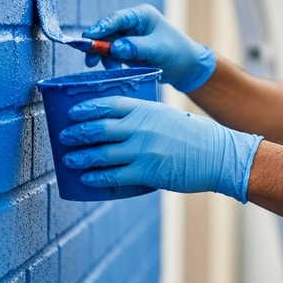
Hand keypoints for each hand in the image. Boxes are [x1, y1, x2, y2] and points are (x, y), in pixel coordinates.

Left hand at [58, 97, 262, 202]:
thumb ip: (144, 117)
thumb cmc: (194, 135)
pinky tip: (86, 179)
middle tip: (64, 137)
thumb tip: (120, 124)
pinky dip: (96, 178)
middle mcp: (141, 127)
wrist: (218, 155)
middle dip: (76, 133)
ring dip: (80, 157)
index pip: (108, 103)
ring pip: (100, 154)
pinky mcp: (147, 173)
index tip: (72, 112)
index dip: (86, 107)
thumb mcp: (168, 115)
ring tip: (68, 160)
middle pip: (98, 128)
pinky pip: (113, 176)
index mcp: (146, 109)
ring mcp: (142, 150)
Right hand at [83, 4, 215, 92]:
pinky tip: (115, 71)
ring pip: (107, 46)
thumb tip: (115, 48)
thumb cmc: (177, 52)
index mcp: (142, 16)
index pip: (117, 19)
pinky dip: (111, 64)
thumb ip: (135, 47)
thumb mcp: (158, 49)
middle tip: (90, 60)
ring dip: (105, 58)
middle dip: (98, 46)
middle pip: (107, 32)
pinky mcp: (127, 51)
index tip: (89, 37)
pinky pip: (112, 56)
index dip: (101, 27)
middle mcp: (133, 24)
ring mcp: (129, 38)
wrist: (187, 68)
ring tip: (113, 70)